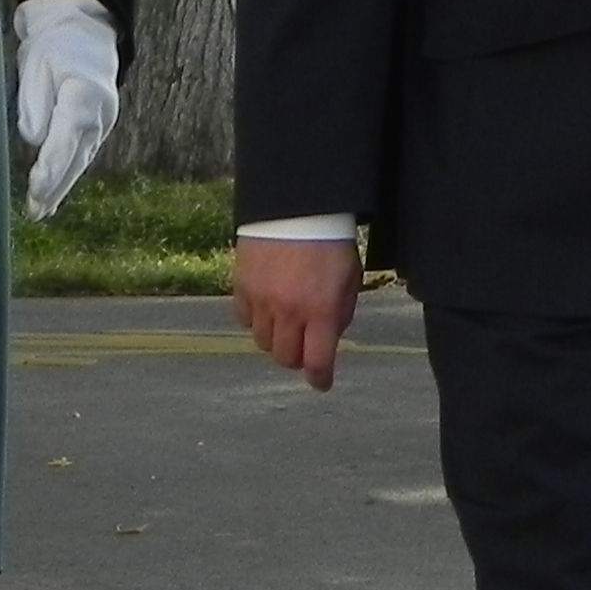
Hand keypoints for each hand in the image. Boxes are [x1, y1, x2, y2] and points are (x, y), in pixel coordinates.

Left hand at [12, 0, 120, 218]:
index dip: (51, 167)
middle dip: (55, 186)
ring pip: (81, 159)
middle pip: (77, 156)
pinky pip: (82, 153)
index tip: (35, 188)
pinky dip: (68, 173)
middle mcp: (100, 112)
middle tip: (35, 210)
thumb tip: (34, 138)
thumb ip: (34, 102)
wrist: (83, 27)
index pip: (66, 138)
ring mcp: (102, 119)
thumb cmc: (55, 43)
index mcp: (85, 93)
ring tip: (41, 210)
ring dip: (61, 185)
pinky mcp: (96, 124)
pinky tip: (53, 191)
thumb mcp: (36, 63)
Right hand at [233, 235, 360, 391]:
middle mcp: (289, 311)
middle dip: (298, 358)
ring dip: (276, 339)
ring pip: (263, 342)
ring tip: (286, 322)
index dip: (320, 379)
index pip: (317, 362)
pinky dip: (255, 320)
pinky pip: (243, 319)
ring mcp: (261, 300)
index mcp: (321, 310)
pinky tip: (266, 307)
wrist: (299, 206)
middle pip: (286, 358)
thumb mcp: (349, 280)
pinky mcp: (241, 286)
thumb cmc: (331, 242)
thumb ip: (339, 314)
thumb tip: (328, 339)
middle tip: (305, 347)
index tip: (322, 383)